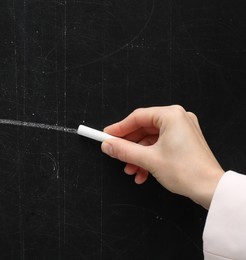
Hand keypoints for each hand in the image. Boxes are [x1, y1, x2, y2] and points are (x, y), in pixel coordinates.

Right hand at [101, 105, 223, 208]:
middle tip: (115, 154)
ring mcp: (182, 131)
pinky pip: (159, 146)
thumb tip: (108, 145)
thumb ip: (124, 150)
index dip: (119, 128)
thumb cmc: (187, 171)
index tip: (106, 136)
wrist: (210, 189)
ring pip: (150, 140)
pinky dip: (148, 158)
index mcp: (171, 116)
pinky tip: (142, 173)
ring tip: (131, 170)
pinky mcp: (184, 142)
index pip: (137, 117)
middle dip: (129, 146)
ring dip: (138, 156)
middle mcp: (178, 119)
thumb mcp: (148, 159)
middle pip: (143, 129)